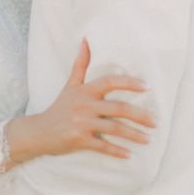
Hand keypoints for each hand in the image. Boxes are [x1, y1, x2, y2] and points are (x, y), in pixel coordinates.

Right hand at [12, 39, 154, 162]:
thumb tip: (86, 39)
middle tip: (155, 122)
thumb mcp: (70, 85)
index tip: (147, 87)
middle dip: (140, 115)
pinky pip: (102, 146)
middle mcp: (84, 106)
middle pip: (118, 108)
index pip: (110, 82)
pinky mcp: (79, 140)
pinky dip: (116, 151)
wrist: (38, 132)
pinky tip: (129, 155)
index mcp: (85, 91)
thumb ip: (81, 64)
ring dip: (133, 135)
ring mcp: (82, 123)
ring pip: (114, 128)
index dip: (129, 83)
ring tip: (148, 139)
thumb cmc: (59, 107)